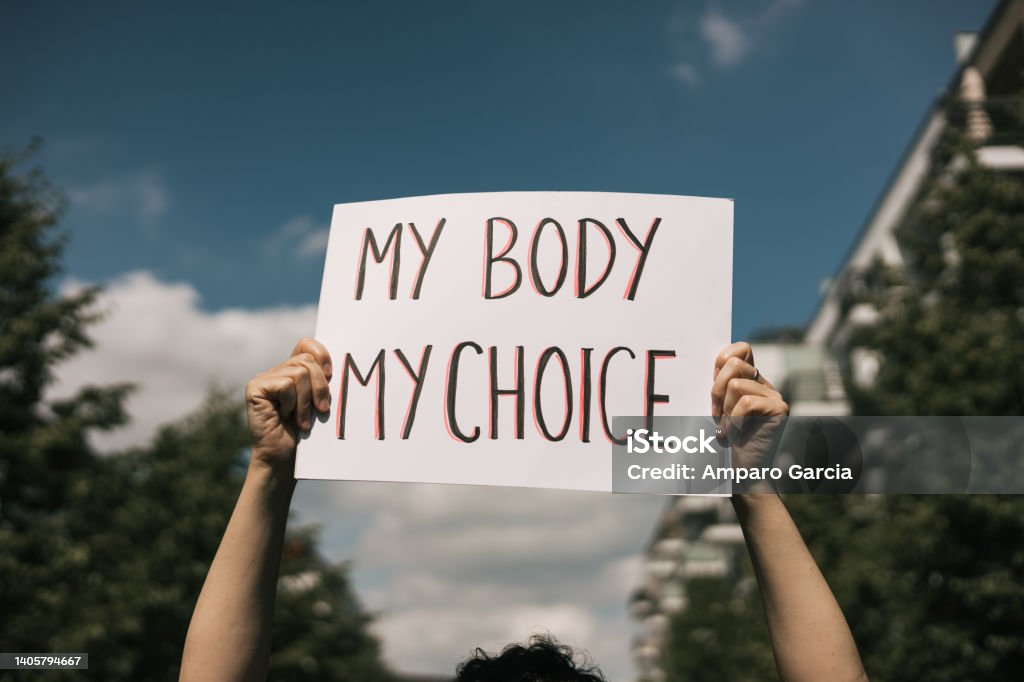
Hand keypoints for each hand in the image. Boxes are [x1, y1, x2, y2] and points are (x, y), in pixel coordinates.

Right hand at [245, 337, 331, 471]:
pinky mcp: (255, 388)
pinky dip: (292, 404)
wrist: (284, 458)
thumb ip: (322, 381)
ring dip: (306, 401)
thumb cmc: (305, 434)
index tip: (331, 374)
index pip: (307, 344)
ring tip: (302, 421)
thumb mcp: (319, 402)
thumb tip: (338, 364)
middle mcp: (276, 371)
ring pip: (298, 373)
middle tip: (321, 410)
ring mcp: (263, 378)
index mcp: (292, 371)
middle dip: (320, 386)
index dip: (321, 354)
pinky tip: (285, 417)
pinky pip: (285, 385)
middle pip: (307, 360)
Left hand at [711, 342, 787, 468]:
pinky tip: (735, 435)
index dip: (722, 361)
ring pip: (736, 384)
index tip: (713, 387)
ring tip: (728, 428)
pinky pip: (746, 402)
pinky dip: (735, 421)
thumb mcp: (716, 407)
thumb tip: (711, 361)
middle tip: (717, 415)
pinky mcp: (779, 409)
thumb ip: (719, 385)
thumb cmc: (724, 441)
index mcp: (749, 380)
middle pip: (734, 363)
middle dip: (717, 390)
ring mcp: (774, 396)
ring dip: (725, 410)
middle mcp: (764, 385)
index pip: (741, 348)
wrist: (740, 473)